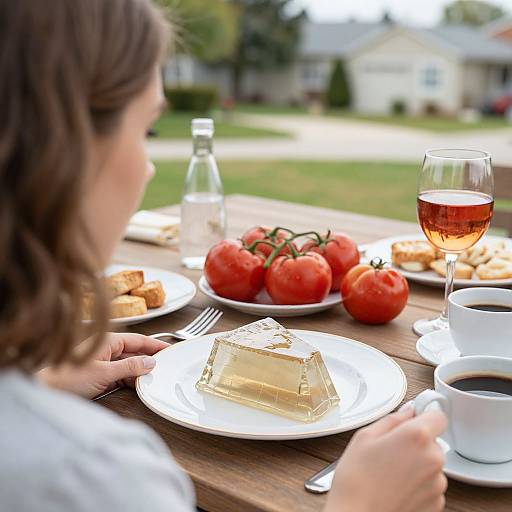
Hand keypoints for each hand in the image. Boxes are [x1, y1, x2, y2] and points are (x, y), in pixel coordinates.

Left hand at [39, 332, 168, 398]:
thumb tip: (151, 363)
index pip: (139, 340)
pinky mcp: (99, 375)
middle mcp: (107, 349)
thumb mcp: (104, 373)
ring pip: (129, 364)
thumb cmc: (67, 379)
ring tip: (156, 378)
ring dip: (141, 371)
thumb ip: (130, 367)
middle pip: (135, 351)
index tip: (171, 349)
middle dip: (151, 359)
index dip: (156, 344)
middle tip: (168, 366)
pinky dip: (131, 379)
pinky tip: (140, 386)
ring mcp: (103, 362)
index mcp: (108, 341)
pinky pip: (121, 374)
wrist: (45, 393)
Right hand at [324, 406, 447, 511]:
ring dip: (417, 464)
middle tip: (390, 450)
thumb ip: (393, 419)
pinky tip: (396, 486)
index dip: (425, 415)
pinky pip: (430, 484)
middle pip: (433, 441)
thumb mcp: (365, 436)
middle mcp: (433, 458)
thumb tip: (408, 412)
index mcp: (416, 436)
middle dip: (416, 443)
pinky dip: (417, 483)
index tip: (416, 418)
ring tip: (390, 472)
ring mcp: (437, 483)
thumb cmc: (357, 479)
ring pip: (431, 463)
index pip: (438, 416)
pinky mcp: (436, 503)